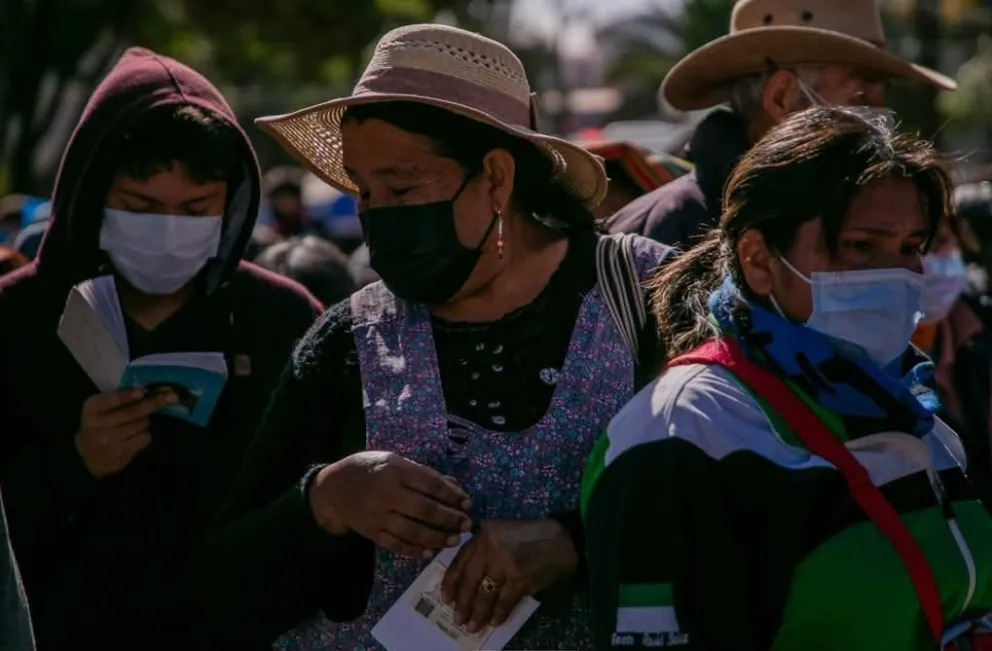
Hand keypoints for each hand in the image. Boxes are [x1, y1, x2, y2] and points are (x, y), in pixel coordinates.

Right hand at [75, 388, 175, 478]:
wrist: (88, 458)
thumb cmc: (98, 426)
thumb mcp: (99, 410)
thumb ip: (116, 399)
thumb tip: (147, 391)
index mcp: (92, 409)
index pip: (111, 400)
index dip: (127, 395)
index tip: (142, 392)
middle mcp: (98, 425)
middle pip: (132, 412)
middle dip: (154, 403)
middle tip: (172, 397)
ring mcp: (110, 440)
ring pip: (141, 425)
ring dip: (145, 422)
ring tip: (136, 424)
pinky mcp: (121, 453)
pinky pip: (144, 438)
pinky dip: (145, 435)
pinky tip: (135, 437)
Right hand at [309, 451, 472, 558]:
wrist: (332, 489)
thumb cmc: (369, 469)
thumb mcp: (394, 461)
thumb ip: (423, 474)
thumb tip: (454, 486)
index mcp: (395, 470)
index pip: (430, 484)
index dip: (452, 495)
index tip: (468, 503)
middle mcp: (387, 493)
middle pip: (424, 509)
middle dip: (449, 518)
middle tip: (467, 524)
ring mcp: (378, 515)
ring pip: (412, 530)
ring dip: (437, 537)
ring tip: (454, 540)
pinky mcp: (371, 532)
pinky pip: (396, 544)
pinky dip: (414, 550)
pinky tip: (429, 552)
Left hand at [441, 519, 577, 632]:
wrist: (563, 540)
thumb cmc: (532, 536)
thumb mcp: (503, 533)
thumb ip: (485, 550)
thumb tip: (468, 580)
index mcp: (484, 534)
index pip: (460, 561)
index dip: (450, 582)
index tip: (446, 598)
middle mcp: (490, 547)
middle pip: (469, 581)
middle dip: (463, 603)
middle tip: (458, 619)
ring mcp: (505, 563)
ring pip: (485, 594)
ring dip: (478, 613)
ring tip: (473, 626)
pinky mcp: (520, 579)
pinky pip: (504, 601)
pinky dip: (498, 614)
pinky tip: (494, 621)